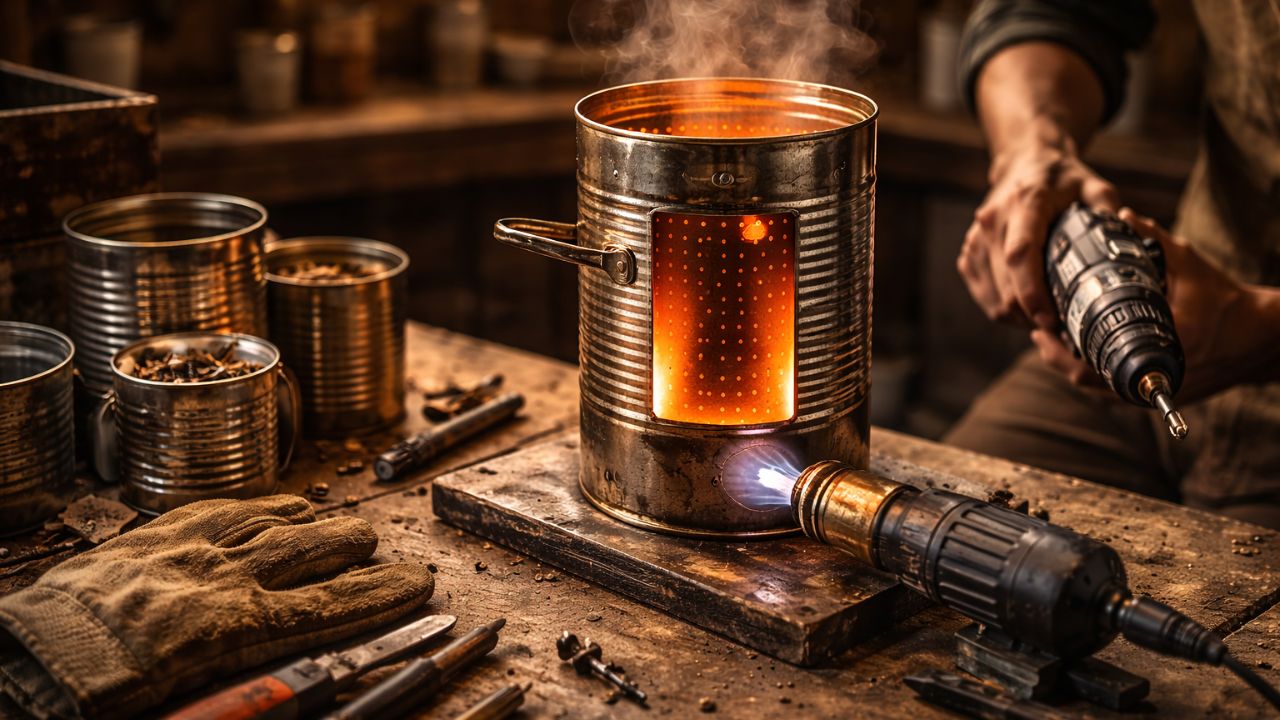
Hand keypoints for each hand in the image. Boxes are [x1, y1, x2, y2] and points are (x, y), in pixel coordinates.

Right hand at [958, 139, 1119, 328]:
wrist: (1025, 162)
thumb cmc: (1062, 179)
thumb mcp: (1094, 185)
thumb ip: (1109, 210)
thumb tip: (1125, 245)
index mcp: (1026, 203)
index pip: (1021, 254)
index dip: (1033, 292)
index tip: (1051, 319)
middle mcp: (994, 220)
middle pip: (1005, 284)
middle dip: (1031, 314)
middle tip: (1062, 326)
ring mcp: (976, 237)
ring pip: (992, 296)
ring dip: (1017, 316)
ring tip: (1046, 319)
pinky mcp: (969, 250)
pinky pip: (982, 293)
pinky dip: (1002, 308)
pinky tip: (1025, 308)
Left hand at [1035, 209, 1279, 400]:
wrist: (1259, 338)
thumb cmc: (1226, 300)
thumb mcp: (1192, 266)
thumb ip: (1156, 241)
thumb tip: (1122, 215)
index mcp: (1158, 345)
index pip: (1091, 362)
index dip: (1058, 348)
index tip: (1042, 326)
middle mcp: (1153, 375)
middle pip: (1084, 380)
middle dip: (1056, 356)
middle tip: (1039, 331)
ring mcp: (1154, 388)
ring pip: (1096, 389)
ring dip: (1070, 366)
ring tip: (1051, 340)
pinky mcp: (1158, 393)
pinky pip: (1113, 389)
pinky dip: (1093, 373)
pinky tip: (1078, 353)